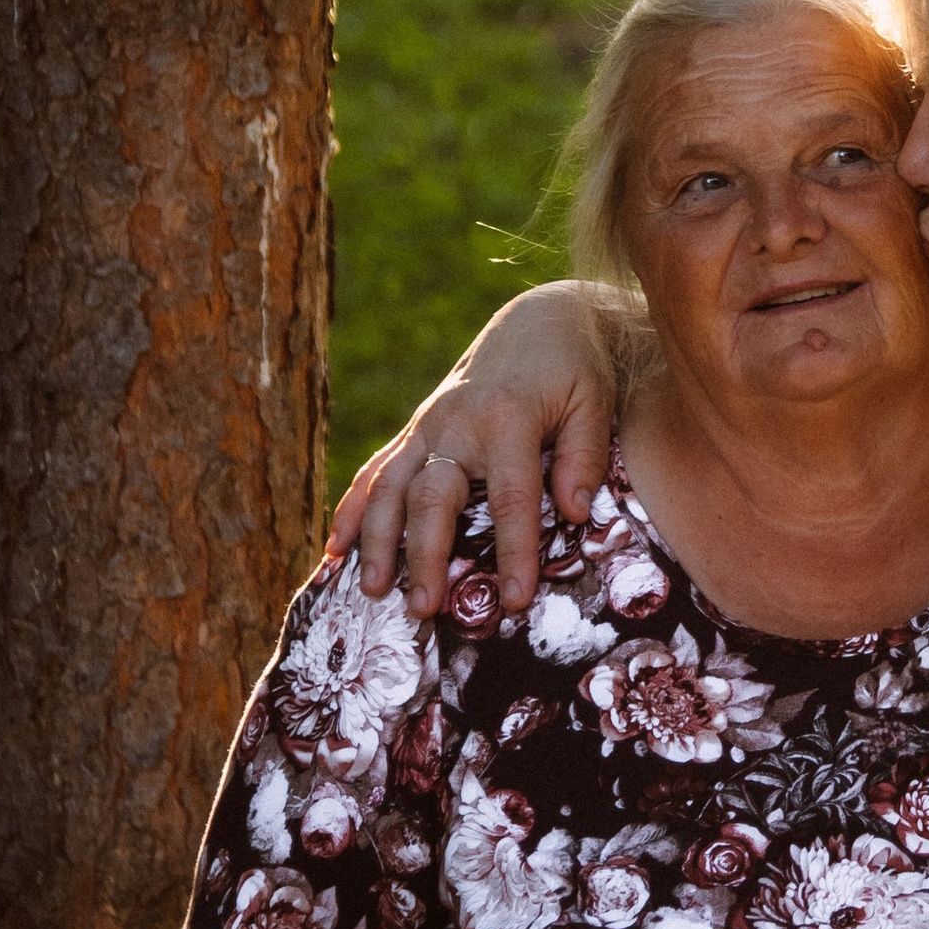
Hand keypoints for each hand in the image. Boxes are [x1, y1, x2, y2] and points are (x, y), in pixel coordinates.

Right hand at [323, 282, 615, 617]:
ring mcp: (428, 425)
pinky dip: (352, 509)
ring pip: (390, 487)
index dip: (514, 551)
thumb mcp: (594, 402)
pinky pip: (376, 470)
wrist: (539, 319)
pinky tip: (334, 548)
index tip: (516, 599)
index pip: (511, 497)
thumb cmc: (574, 367)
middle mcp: (457, 424)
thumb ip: (585, 456)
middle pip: (432, 497)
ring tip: (374, 590)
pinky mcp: (415, 429)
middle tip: (424, 608)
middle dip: (425, 554)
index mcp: (508, 419)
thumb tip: (573, 514)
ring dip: (377, 540)